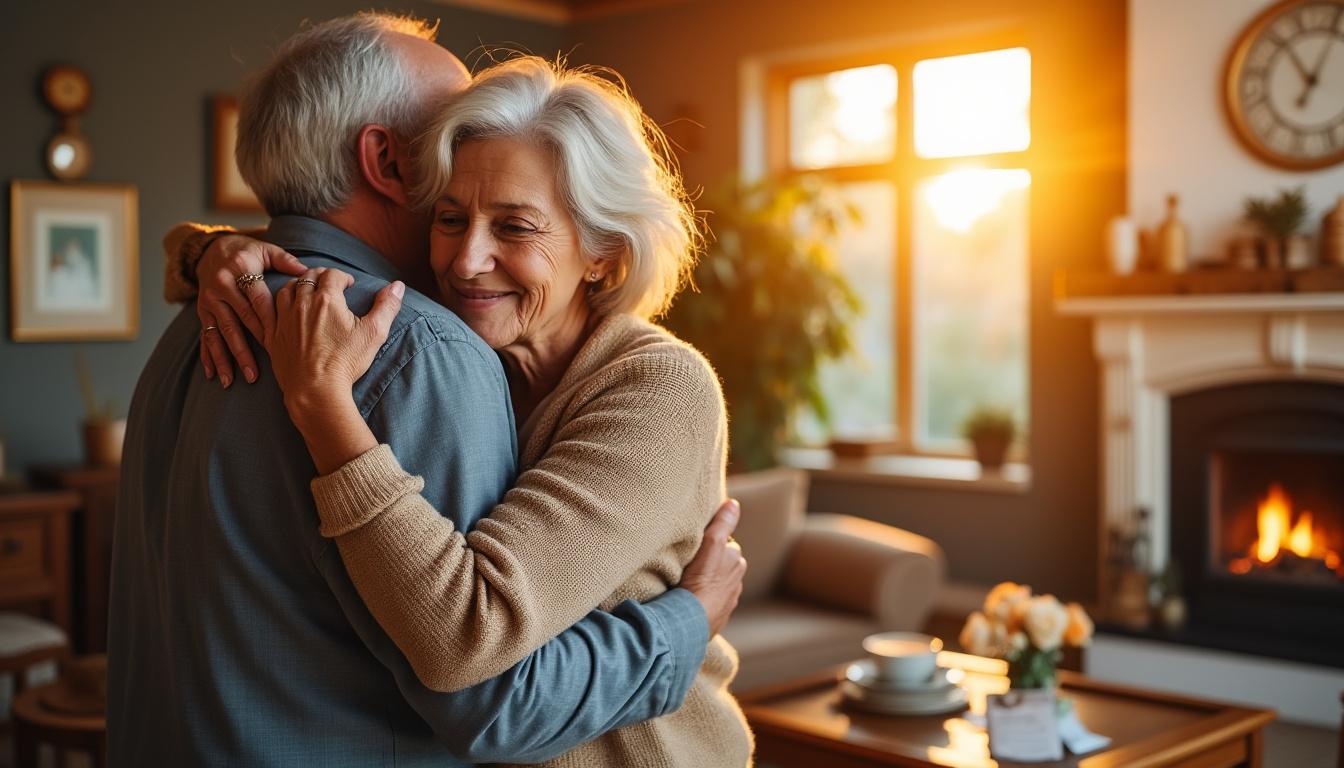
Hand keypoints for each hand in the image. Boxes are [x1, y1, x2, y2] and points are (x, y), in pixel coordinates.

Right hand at [196, 234, 305, 386]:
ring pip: (219, 333)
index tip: (278, 343)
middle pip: (236, 322)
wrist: (212, 248)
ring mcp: (209, 302)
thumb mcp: (266, 250)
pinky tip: (212, 375)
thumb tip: (308, 273)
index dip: (267, 322)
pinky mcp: (202, 312)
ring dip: (226, 358)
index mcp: (240, 272)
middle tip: (255, 374)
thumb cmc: (248, 252)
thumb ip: (286, 261)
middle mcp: (221, 288)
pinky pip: (204, 336)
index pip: (256, 301)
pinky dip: (207, 356)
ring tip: (233, 381)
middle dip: (245, 350)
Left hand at [269, 268, 403, 435]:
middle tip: (329, 283)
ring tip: (306, 291)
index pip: (332, 274)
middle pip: (307, 277)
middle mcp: (302, 304)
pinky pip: (268, 311)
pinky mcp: (273, 335)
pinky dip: (276, 304)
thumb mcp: (374, 333)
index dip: (342, 276)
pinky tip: (283, 309)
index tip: (348, 284)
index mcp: (327, 300)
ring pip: (287, 290)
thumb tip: (398, 286)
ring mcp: (284, 319)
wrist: (316, 390)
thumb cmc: (345, 362)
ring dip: (297, 285)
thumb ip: (387, 306)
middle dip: (320, 275)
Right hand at [680, 499, 746, 636]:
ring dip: (709, 582)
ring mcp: (728, 601)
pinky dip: (705, 599)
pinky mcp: (718, 617)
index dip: (712, 543)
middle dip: (713, 563)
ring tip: (690, 582)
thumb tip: (734, 504)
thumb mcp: (711, 545)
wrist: (691, 621)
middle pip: (724, 564)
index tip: (698, 546)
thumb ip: (723, 524)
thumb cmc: (699, 580)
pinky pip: (712, 602)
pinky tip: (692, 599)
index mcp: (737, 562)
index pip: (726, 544)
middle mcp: (737, 581)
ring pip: (718, 583)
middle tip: (692, 563)